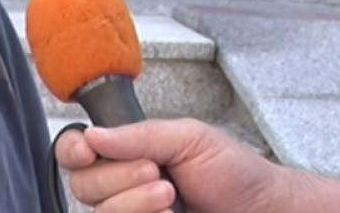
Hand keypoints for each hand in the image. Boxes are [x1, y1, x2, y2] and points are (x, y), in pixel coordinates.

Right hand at [54, 118, 278, 212]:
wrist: (265, 210)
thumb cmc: (235, 173)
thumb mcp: (190, 138)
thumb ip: (140, 135)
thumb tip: (93, 135)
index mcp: (127, 153)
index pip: (76, 151)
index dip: (73, 150)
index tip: (88, 150)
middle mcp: (122, 186)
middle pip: (83, 186)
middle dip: (117, 177)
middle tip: (157, 172)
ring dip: (134, 204)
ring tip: (171, 197)